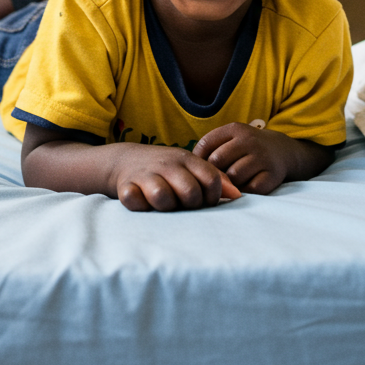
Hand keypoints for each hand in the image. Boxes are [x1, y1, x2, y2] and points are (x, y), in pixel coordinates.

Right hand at [111, 144, 241, 211]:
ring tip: (164, 205)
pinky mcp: (126, 186)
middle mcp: (167, 165)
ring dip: (166, 206)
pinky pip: (133, 199)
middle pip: (191, 192)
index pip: (211, 180)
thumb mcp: (190, 166)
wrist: (126, 159)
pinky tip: (141, 201)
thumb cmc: (167, 168)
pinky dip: (138, 203)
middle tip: (183, 204)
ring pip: (163, 196)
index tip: (205, 201)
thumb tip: (238, 195)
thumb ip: (214, 178)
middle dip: (191, 204)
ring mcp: (146, 175)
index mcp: (186, 160)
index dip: (212, 197)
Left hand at [194, 123, 328, 194]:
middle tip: (212, 182)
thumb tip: (188, 167)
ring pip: (233, 177)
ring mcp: (262, 157)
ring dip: (228, 184)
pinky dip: (244, 192)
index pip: (206, 144)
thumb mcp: (231, 139)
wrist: (283, 151)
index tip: (199, 170)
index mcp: (234, 129)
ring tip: (229, 185)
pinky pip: (250, 189)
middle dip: (213, 174)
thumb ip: (211, 147)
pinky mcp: (272, 175)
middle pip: (218, 161)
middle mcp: (249, 140)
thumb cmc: (247, 148)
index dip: (198, 160)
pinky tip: (244, 188)